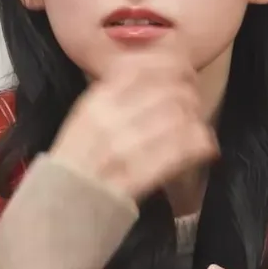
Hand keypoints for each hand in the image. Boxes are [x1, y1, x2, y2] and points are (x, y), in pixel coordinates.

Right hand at [49, 52, 219, 202]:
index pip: (143, 65)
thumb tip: (157, 70)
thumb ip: (117, 90)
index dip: (174, 65)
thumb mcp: (87, 114)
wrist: (65, 204)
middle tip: (194, 103)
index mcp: (97, 99)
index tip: (184, 73)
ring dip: (196, 120)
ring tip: (195, 128)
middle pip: (169, 89)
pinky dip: (200, 144)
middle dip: (191, 94)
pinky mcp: (141, 174)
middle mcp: (110, 118)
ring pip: (180, 116)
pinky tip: (203, 147)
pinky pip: (183, 148)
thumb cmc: (78, 159)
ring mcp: (125, 147)